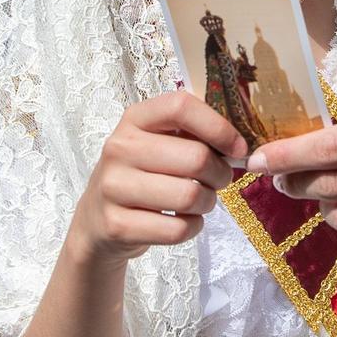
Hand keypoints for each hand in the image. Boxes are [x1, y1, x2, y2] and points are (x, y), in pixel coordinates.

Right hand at [70, 93, 246, 264]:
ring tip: (199, 201)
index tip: (237, 148)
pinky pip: (177, 229)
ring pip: (190, 196)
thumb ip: (194, 136)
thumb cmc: (142, 175)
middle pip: (197, 158)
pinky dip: (192, 228)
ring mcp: (113, 187)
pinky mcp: (116, 225)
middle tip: (217, 181)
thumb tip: (239, 148)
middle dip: (220, 174)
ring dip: (207, 203)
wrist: (97, 220)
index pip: (180, 107)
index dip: (219, 127)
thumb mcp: (158, 144)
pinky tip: (182, 221)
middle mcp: (119, 148)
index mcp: (134, 120)